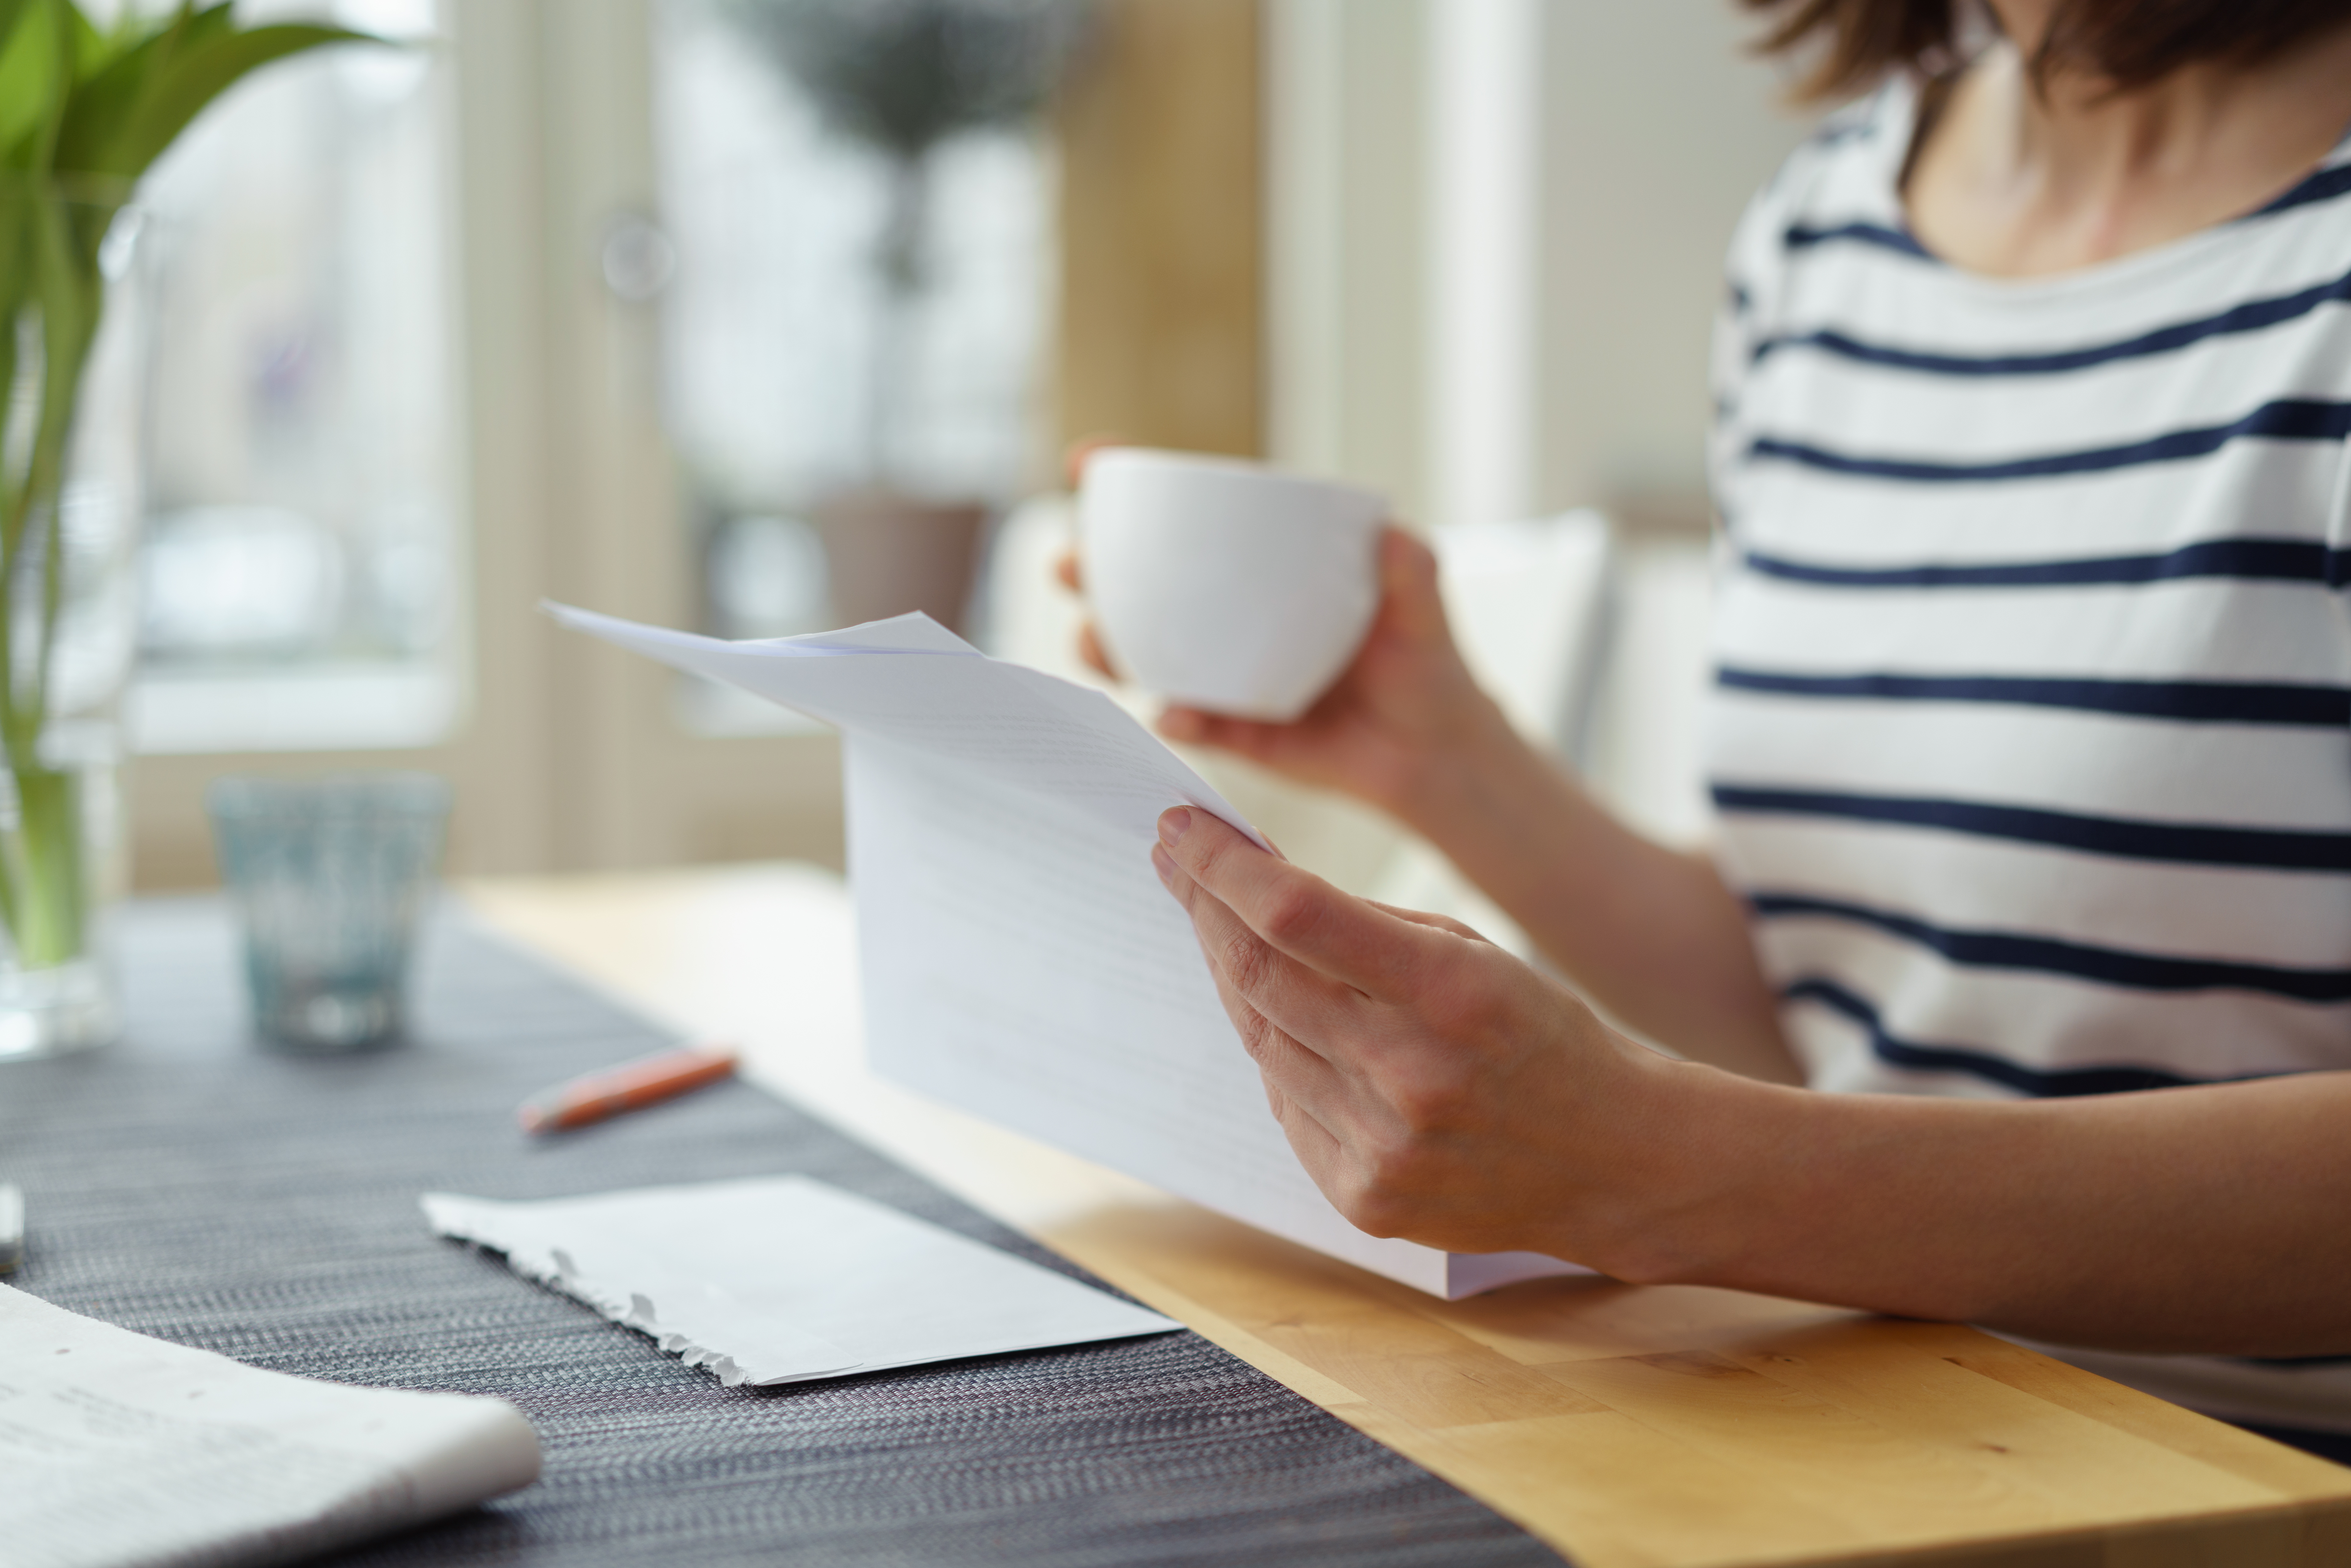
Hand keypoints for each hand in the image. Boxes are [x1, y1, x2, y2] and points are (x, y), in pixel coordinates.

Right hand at [1058, 527, 1513, 823]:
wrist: (1435, 751)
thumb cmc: (1425, 662)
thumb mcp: (1423, 604)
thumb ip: (1411, 565)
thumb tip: (1393, 532)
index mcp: (1258, 568)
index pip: (1186, 517)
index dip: (1125, 487)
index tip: (1085, 462)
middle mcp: (1227, 616)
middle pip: (1137, 584)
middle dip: (1089, 568)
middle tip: (1071, 564)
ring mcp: (1221, 674)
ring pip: (1140, 654)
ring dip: (1106, 646)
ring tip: (1098, 645)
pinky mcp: (1232, 732)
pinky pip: (1189, 721)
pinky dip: (1177, 716)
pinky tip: (1178, 713)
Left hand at [1150, 801, 1706, 1268]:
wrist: (1615, 1160)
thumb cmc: (1540, 1036)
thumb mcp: (1473, 953)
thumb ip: (1366, 924)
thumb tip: (1253, 884)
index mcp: (1450, 993)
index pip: (1294, 916)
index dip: (1222, 867)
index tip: (1180, 830)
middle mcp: (1411, 1075)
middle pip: (1259, 977)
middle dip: (1206, 910)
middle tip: (1176, 864)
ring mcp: (1384, 1147)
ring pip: (1263, 1042)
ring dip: (1233, 979)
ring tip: (1223, 932)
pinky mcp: (1366, 1198)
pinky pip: (1288, 1108)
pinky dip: (1279, 1059)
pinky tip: (1287, 1026)